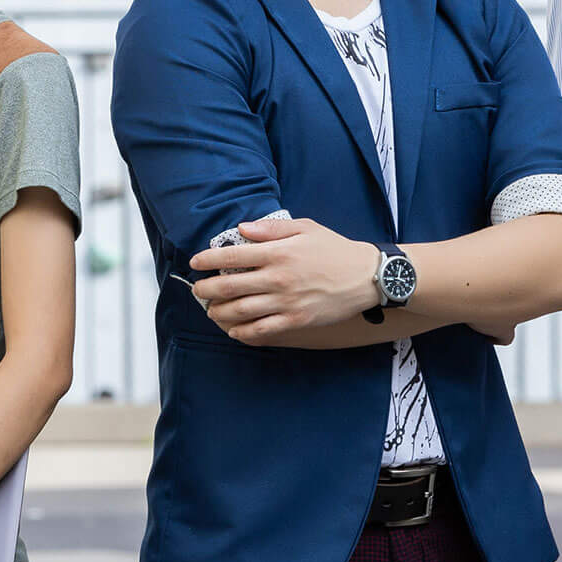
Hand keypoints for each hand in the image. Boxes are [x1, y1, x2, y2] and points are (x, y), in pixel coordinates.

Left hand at [186, 216, 382, 343]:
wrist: (366, 277)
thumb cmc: (334, 249)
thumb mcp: (305, 228)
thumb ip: (271, 228)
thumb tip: (242, 229)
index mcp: (278, 253)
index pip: (232, 256)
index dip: (207, 259)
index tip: (195, 262)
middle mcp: (278, 278)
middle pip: (228, 287)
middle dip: (205, 289)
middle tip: (196, 289)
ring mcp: (286, 302)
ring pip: (240, 311)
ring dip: (218, 312)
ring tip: (211, 310)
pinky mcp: (296, 321)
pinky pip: (261, 331)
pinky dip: (242, 332)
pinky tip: (234, 330)